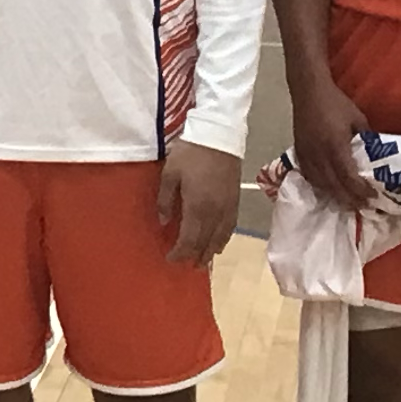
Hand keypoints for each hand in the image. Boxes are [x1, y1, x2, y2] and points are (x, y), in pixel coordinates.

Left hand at [157, 142, 243, 264]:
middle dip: (195, 256)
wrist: (219, 135)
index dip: (180, 252)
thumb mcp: (169, 174)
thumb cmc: (190, 153)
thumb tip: (164, 222)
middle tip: (186, 266)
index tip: (171, 259)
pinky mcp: (236, 201)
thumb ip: (166, 200)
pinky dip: (223, 239)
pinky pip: (230, 228)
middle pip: (206, 243)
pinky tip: (218, 244)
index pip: (189, 240)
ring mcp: (228, 208)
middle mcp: (215, 212)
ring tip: (203, 262)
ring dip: (210, 252)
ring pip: (220, 238)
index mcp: (197, 207)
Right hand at [279, 74, 372, 212]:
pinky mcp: (299, 153)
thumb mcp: (358, 119)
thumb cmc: (336, 103)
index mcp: (336, 146)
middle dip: (349, 200)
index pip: (349, 178)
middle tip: (362, 208)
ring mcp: (307, 155)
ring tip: (347, 203)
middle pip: (334, 186)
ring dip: (334, 197)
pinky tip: (328, 190)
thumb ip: (366, 139)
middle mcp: (320, 155)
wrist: (309, 91)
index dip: (361, 192)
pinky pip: (309, 177)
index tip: (372, 199)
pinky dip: (320, 187)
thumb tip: (375, 155)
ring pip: (320, 184)